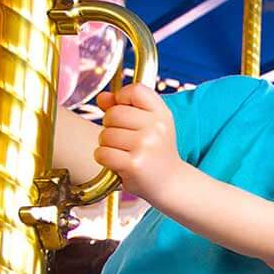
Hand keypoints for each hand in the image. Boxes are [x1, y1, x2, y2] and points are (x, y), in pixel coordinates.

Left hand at [94, 84, 182, 199]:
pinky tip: (118, 163)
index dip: (122, 98)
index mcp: (162, 114)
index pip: (135, 90)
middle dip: (110, 126)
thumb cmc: (156, 152)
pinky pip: (102, 153)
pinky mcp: (133, 164)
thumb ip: (124, 107)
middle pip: (113, 113)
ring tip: (124, 152)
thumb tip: (102, 98)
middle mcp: (156, 127)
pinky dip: (104, 159)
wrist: (170, 183)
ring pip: (105, 135)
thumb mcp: (149, 125)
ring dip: (108, 145)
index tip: (125, 111)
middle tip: (124, 139)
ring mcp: (145, 146)